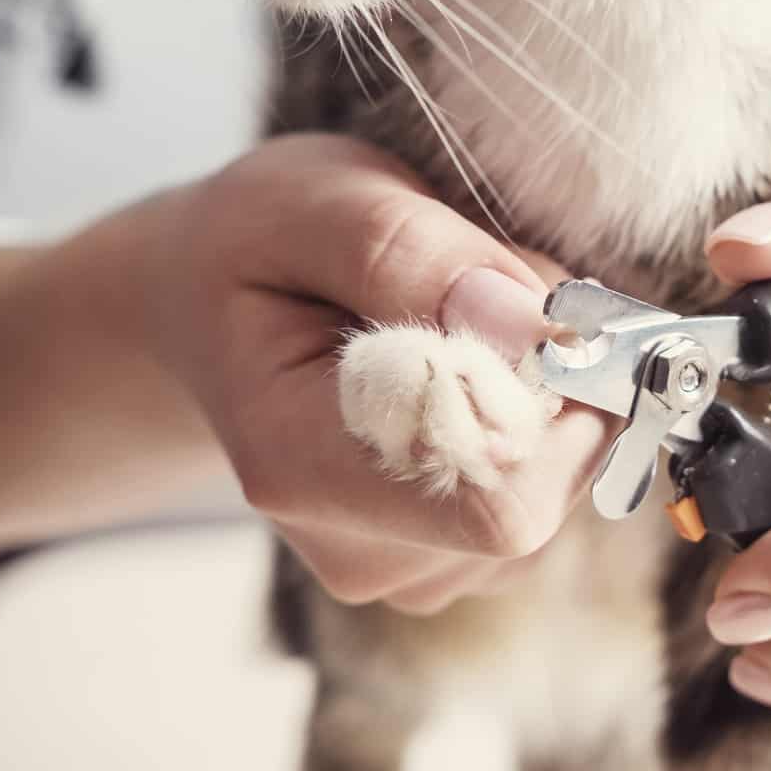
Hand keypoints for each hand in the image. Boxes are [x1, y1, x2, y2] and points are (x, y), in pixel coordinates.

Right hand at [144, 135, 614, 613]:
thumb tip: (532, 326)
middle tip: (490, 291)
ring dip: (551, 390)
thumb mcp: (313, 202)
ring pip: (561, 485)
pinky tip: (473, 371)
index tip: (533, 302)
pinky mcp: (455, 558)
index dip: (554, 403)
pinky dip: (546, 417)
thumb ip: (412, 254)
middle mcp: (356, 547)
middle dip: (557, 379)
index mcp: (300, 468)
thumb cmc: (262, 246)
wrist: (209, 305)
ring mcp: (409, 568)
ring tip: (460, 326)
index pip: (494, 502)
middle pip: (543, 493)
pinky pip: (555, 487)